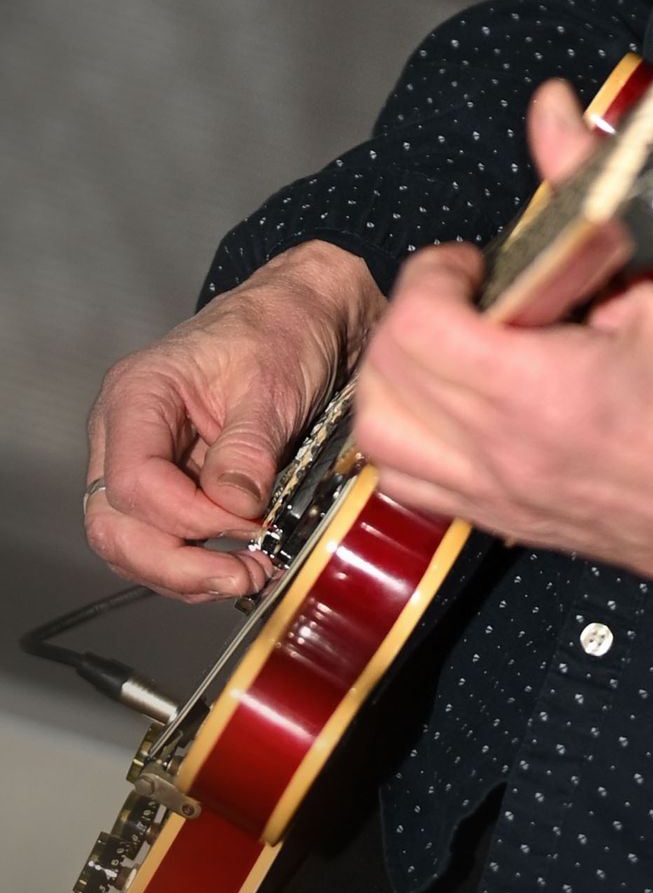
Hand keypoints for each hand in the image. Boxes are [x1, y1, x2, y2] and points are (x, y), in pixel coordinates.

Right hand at [84, 241, 384, 600]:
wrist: (299, 317)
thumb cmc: (280, 331)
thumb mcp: (273, 383)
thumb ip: (249, 447)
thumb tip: (237, 505)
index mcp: (138, 395)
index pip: (131, 481)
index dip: (186, 517)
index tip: (248, 523)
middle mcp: (124, 432)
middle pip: (114, 523)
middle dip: (175, 563)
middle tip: (242, 575)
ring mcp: (140, 460)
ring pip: (130, 541)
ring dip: (185, 572)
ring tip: (249, 575)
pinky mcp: (167, 482)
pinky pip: (160, 537)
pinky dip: (194, 561)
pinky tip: (239, 564)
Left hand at [352, 80, 652, 598]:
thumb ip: (593, 193)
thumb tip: (553, 114)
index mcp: (547, 397)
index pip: (418, 328)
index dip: (434, 276)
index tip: (477, 261)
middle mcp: (510, 458)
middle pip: (386, 380)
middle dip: (415, 317)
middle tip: (473, 292)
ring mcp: (507, 501)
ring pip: (384, 439)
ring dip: (402, 380)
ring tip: (460, 346)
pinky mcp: (516, 524)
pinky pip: (418, 484)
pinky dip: (418, 435)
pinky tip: (467, 402)